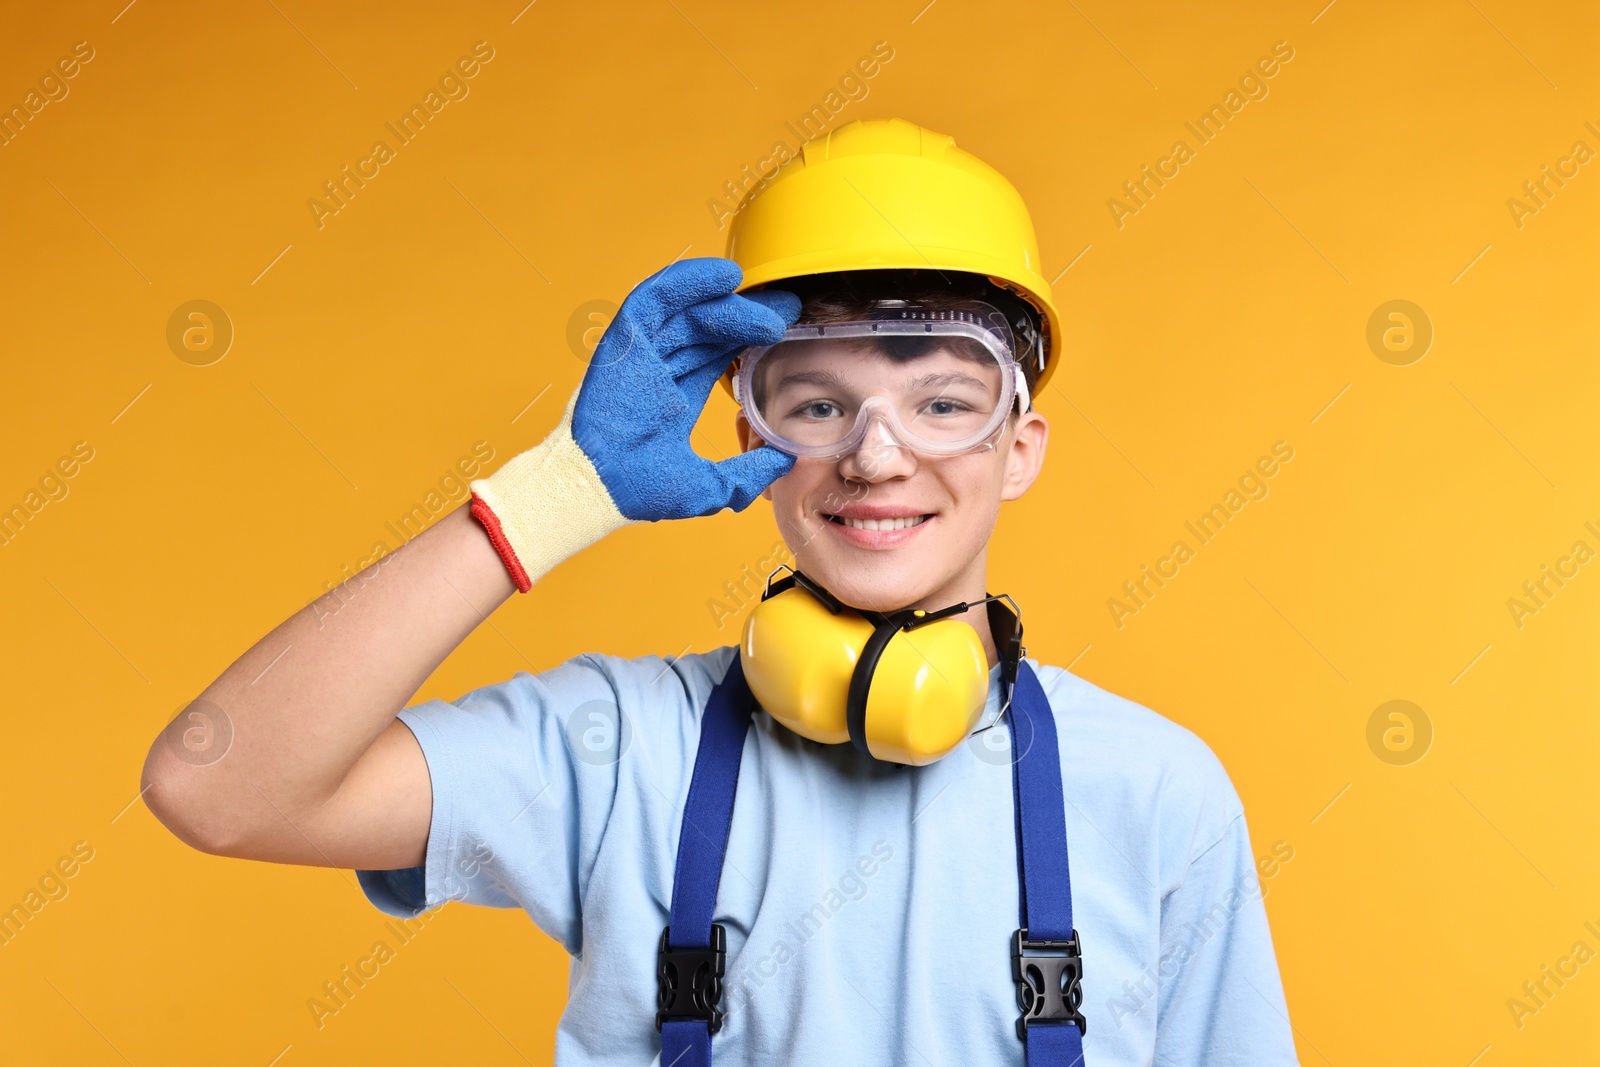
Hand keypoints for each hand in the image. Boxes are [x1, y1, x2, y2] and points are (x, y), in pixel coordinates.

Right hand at [467, 257, 799, 591]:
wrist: (602, 487)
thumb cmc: (640, 490)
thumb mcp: (711, 486)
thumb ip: (749, 473)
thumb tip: (785, 460)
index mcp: (675, 399)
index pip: (717, 355)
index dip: (749, 339)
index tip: (784, 332)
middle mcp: (659, 371)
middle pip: (708, 329)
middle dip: (749, 317)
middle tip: (788, 311)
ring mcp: (641, 353)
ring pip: (688, 311)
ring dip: (729, 302)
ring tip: (771, 305)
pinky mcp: (623, 340)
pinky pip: (654, 298)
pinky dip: (687, 280)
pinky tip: (724, 276)